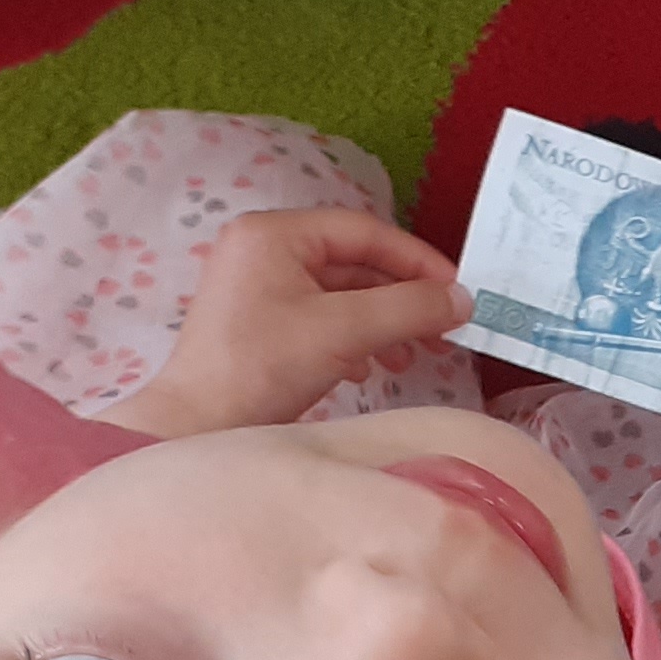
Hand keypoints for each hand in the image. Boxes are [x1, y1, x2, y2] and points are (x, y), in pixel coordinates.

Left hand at [96, 208, 462, 435]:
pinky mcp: (258, 324)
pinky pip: (321, 318)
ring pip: (341, 294)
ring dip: (383, 322)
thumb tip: (463, 300)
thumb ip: (410, 308)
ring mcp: (257, 287)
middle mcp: (262, 250)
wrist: (197, 428)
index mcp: (273, 234)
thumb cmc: (261, 368)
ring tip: (413, 356)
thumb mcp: (345, 331)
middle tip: (443, 329)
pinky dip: (354, 339)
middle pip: (354, 263)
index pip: (363, 232)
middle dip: (402, 297)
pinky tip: (370, 369)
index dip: (417, 259)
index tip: (458, 291)